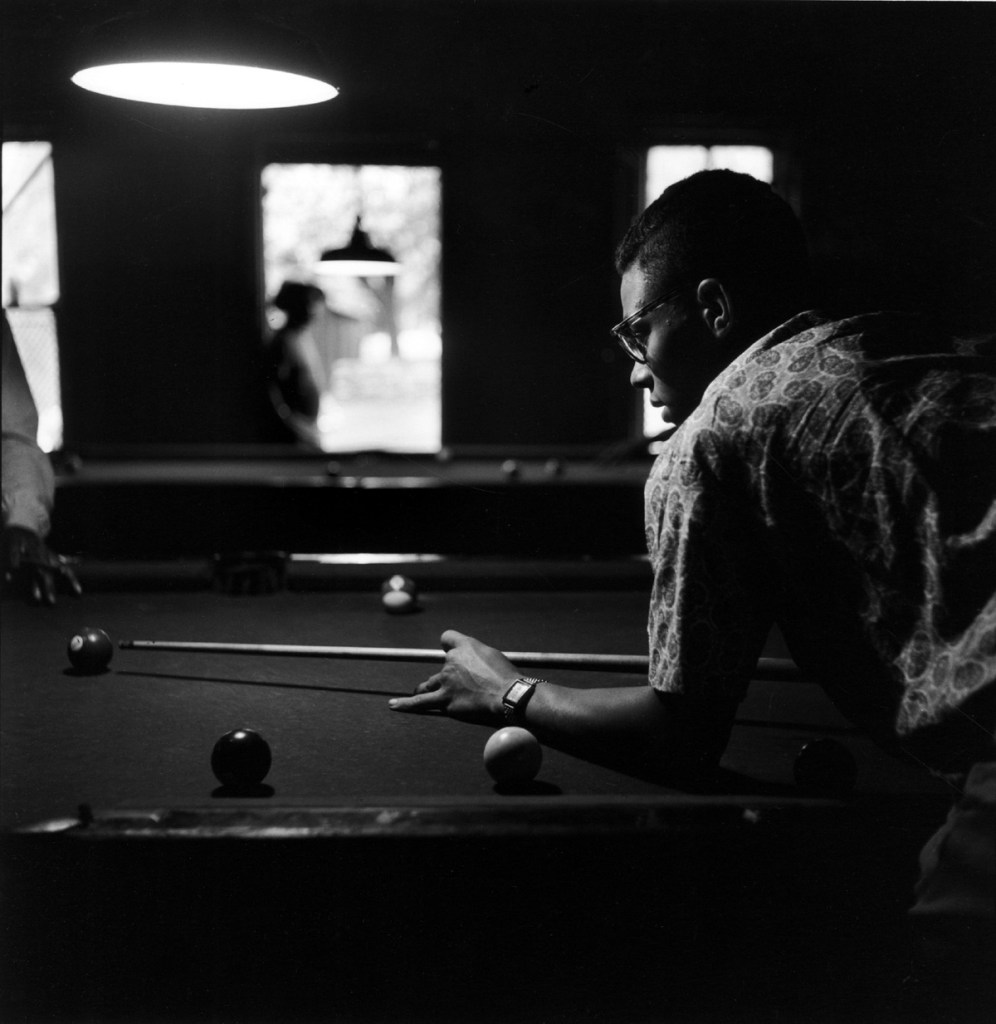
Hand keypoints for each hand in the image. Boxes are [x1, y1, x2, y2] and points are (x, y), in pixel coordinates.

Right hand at [2, 526, 81, 605]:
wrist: (23, 524)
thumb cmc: (37, 544)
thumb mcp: (50, 551)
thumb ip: (64, 559)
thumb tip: (79, 561)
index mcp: (52, 557)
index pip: (65, 569)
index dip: (72, 580)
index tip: (79, 593)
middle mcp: (42, 555)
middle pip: (48, 573)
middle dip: (50, 587)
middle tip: (52, 602)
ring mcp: (28, 552)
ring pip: (33, 570)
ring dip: (34, 584)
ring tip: (37, 598)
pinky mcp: (14, 548)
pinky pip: (14, 559)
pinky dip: (12, 569)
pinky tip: (10, 579)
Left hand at [389, 630, 518, 722]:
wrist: (508, 694)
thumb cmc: (505, 676)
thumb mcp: (493, 654)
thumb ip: (477, 654)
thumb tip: (472, 662)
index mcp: (465, 646)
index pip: (448, 638)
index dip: (451, 646)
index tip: (452, 651)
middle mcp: (452, 661)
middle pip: (443, 665)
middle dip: (451, 674)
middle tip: (468, 684)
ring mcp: (446, 681)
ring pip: (430, 683)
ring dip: (430, 687)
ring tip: (430, 692)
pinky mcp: (445, 700)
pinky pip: (420, 702)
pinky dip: (405, 704)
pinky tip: (393, 705)